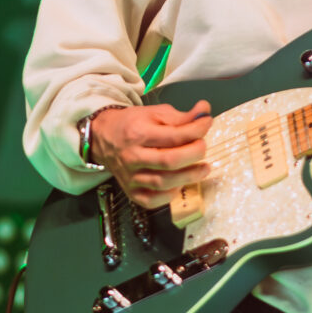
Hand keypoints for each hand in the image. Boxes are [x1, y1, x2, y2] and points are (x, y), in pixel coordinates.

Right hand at [90, 100, 212, 207]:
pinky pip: (153, 200)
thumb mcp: (155, 113)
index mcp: (138, 133)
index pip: (174, 136)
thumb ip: (181, 116)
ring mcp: (131, 177)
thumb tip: (205, 112)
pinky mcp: (131, 192)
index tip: (207, 122)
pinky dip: (170, 194)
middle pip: (170, 162)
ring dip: (189, 176)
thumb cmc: (132, 124)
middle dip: (194, 154)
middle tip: (204, 147)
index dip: (197, 130)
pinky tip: (180, 182)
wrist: (104, 138)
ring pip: (164, 183)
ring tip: (203, 168)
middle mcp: (132, 157)